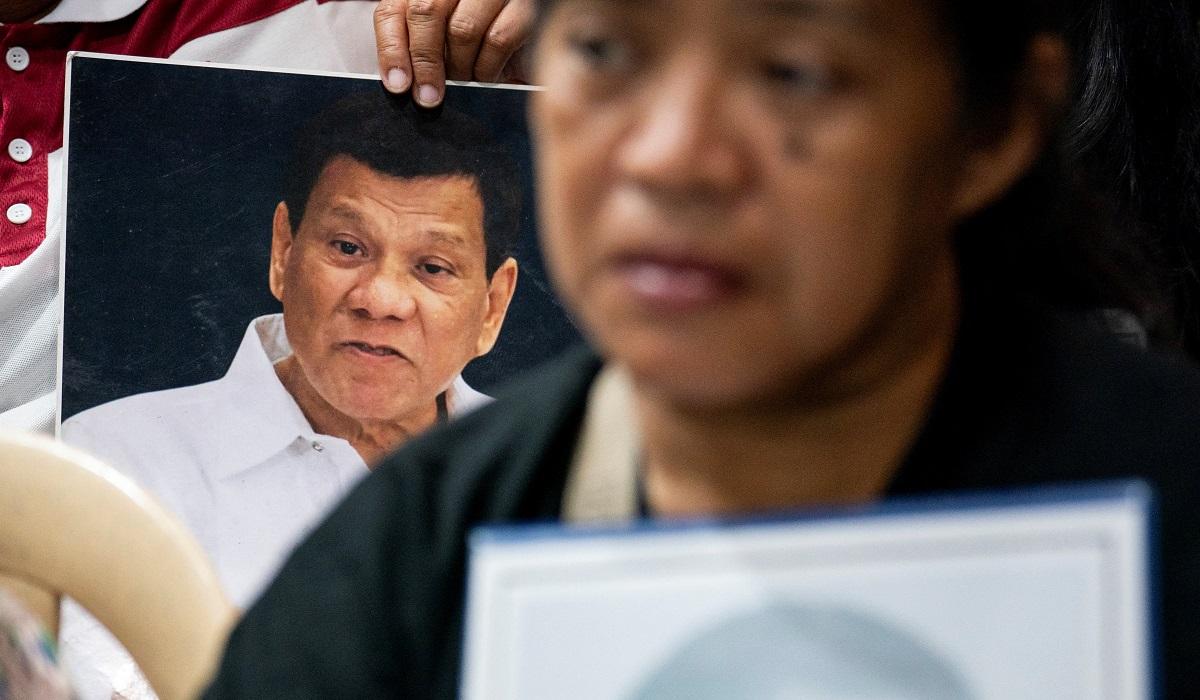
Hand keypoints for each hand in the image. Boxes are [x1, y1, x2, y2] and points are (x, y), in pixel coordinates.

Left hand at [374, 0, 535, 106]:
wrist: (540, 35)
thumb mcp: (447, 41)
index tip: (397, 84)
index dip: (391, 48)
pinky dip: (489, 68)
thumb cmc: (486, 37)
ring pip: (462, 30)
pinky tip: (490, 75)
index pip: (394, 9)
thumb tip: (400, 82)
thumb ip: (422, 49)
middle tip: (427, 98)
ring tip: (466, 81)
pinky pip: (497, 40)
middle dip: (424, 63)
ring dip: (461, 68)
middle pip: (425, 12)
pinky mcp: (524, 7)